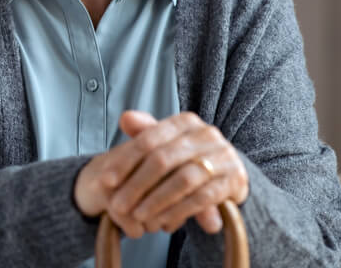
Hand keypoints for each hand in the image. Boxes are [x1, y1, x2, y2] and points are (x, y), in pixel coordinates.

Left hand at [74, 111, 248, 237]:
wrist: (228, 172)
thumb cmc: (188, 157)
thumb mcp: (167, 143)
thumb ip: (146, 132)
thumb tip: (125, 118)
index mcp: (186, 121)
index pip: (149, 139)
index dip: (125, 160)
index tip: (106, 181)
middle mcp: (207, 134)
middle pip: (163, 159)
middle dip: (137, 184)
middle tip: (118, 205)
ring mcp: (224, 156)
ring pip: (183, 180)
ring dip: (157, 201)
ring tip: (138, 216)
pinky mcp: (235, 180)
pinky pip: (203, 198)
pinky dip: (180, 211)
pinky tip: (163, 223)